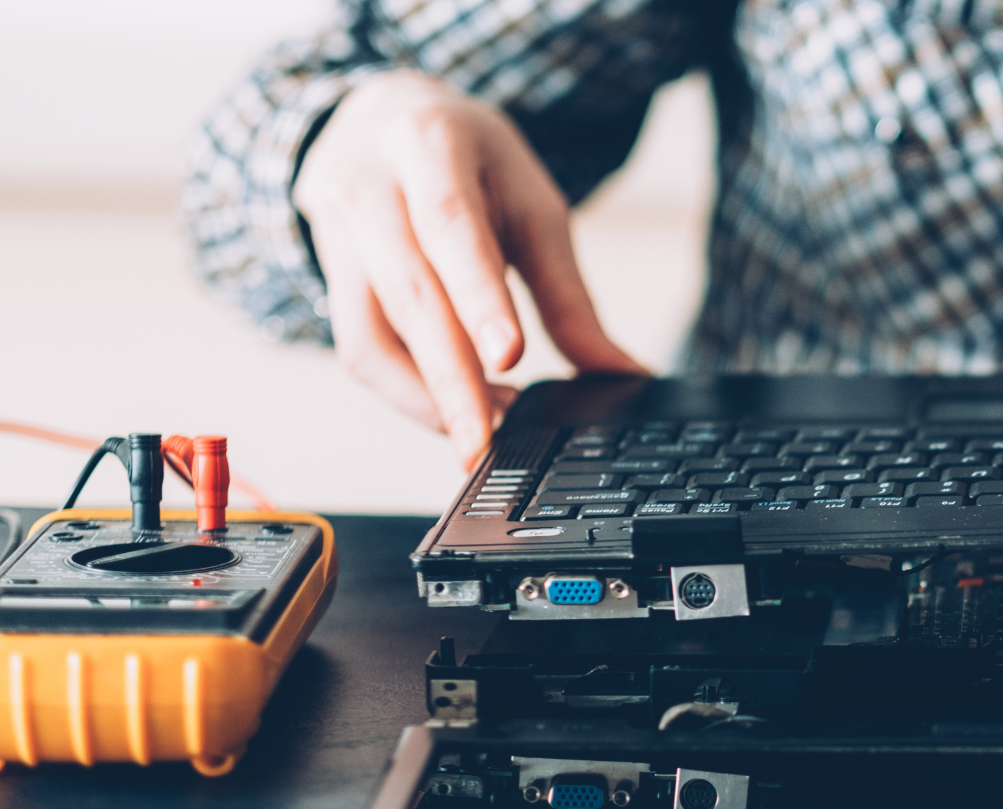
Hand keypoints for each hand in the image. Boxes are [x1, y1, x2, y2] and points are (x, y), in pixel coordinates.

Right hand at [293, 71, 643, 466]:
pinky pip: (359, 351)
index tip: (509, 358)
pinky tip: (455, 411)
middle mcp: (368, 189)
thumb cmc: (467, 160)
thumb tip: (617, 371)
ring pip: (370, 335)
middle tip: (486, 440)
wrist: (379, 118)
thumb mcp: (531, 202)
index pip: (449, 227)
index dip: (478, 298)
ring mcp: (338, 237)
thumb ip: (569, 293)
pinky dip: (408, 394)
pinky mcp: (329, 280)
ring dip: (428, 398)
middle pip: (408, 295)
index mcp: (426, 145)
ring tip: (484, 431)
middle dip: (450, 379)